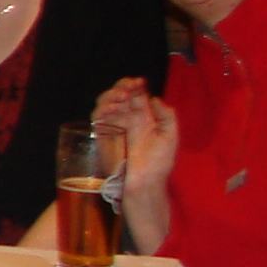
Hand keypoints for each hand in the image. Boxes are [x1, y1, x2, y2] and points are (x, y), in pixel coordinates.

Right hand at [93, 77, 177, 250]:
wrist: (144, 183)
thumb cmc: (159, 162)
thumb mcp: (170, 136)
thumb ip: (166, 115)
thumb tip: (152, 97)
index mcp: (143, 115)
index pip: (134, 93)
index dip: (133, 84)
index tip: (138, 83)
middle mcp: (126, 118)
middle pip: (116, 94)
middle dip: (120, 88)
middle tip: (127, 92)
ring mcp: (113, 126)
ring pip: (103, 102)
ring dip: (110, 97)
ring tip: (120, 100)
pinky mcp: (102, 136)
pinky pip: (97, 118)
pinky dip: (102, 111)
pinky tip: (111, 112)